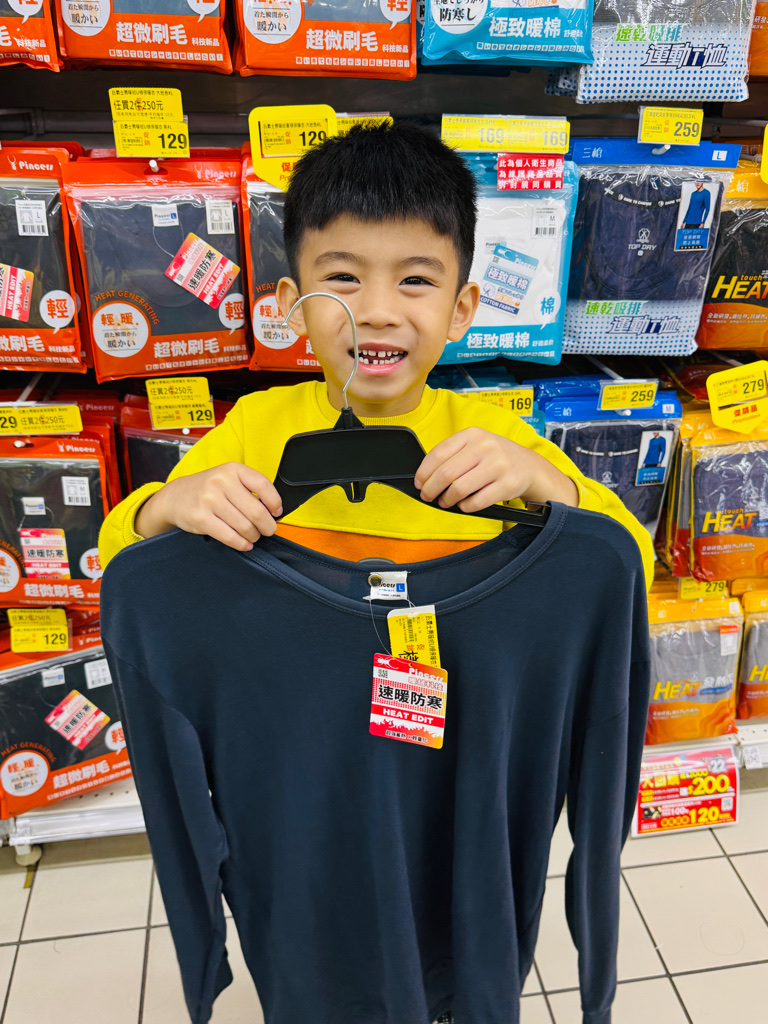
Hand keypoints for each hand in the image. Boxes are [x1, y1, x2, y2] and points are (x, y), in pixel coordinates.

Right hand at [135, 463, 283, 551]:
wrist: (175, 497)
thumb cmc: (208, 489)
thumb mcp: (228, 478)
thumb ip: (248, 488)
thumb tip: (273, 510)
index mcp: (232, 470)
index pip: (263, 485)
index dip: (275, 502)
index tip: (277, 512)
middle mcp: (221, 482)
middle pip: (256, 511)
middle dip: (267, 526)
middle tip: (268, 530)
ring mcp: (210, 500)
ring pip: (244, 526)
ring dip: (254, 536)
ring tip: (253, 536)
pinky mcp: (201, 519)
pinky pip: (229, 536)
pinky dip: (241, 544)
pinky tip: (244, 544)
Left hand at [414, 428, 577, 512]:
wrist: (529, 466)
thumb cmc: (495, 457)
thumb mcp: (476, 445)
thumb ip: (453, 454)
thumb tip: (425, 475)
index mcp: (472, 434)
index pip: (438, 453)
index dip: (424, 472)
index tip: (419, 483)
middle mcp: (485, 447)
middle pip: (446, 473)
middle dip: (431, 489)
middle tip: (427, 496)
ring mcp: (498, 465)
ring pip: (459, 489)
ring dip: (446, 500)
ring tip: (445, 502)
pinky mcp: (507, 484)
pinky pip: (477, 501)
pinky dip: (465, 507)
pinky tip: (463, 505)